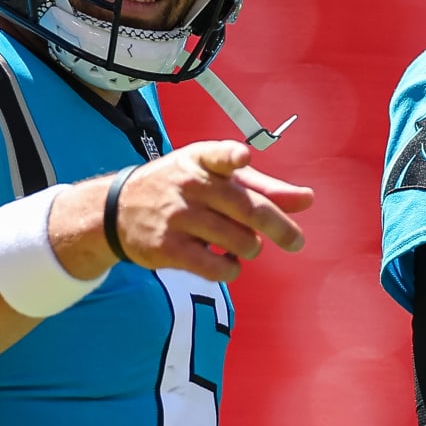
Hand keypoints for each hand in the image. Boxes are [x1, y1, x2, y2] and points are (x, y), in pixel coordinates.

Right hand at [104, 141, 313, 280]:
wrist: (117, 210)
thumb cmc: (181, 190)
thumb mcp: (216, 178)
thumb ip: (263, 188)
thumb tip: (307, 200)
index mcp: (203, 160)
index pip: (218, 155)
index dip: (232, 158)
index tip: (242, 158)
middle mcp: (190, 185)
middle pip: (247, 209)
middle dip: (279, 228)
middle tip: (296, 242)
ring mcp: (177, 217)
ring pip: (239, 241)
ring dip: (249, 249)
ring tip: (240, 244)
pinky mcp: (168, 247)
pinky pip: (216, 268)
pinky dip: (230, 269)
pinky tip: (225, 262)